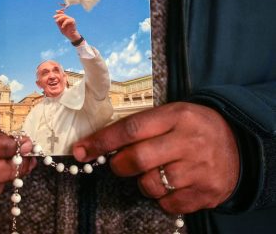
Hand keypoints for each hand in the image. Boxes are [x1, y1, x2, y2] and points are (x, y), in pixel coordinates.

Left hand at [53, 10, 80, 41]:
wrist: (70, 35)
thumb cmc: (65, 31)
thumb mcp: (60, 26)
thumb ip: (58, 21)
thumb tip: (55, 17)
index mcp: (65, 18)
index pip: (62, 13)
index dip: (59, 11)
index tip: (56, 11)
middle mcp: (68, 18)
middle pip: (63, 14)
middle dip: (58, 15)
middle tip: (53, 17)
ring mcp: (71, 19)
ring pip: (64, 16)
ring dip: (60, 18)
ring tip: (56, 21)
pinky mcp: (73, 21)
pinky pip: (67, 20)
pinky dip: (64, 23)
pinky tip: (62, 27)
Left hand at [72, 102, 239, 213]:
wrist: (239, 144)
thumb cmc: (195, 127)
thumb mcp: (173, 114)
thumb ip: (142, 126)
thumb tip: (102, 144)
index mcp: (176, 116)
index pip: (130, 128)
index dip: (101, 141)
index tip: (80, 151)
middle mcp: (188, 141)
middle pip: (137, 159)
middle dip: (119, 165)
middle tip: (121, 163)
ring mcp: (199, 169)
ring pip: (150, 185)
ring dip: (143, 182)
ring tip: (157, 171)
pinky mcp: (206, 192)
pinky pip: (167, 204)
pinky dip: (162, 198)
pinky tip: (173, 184)